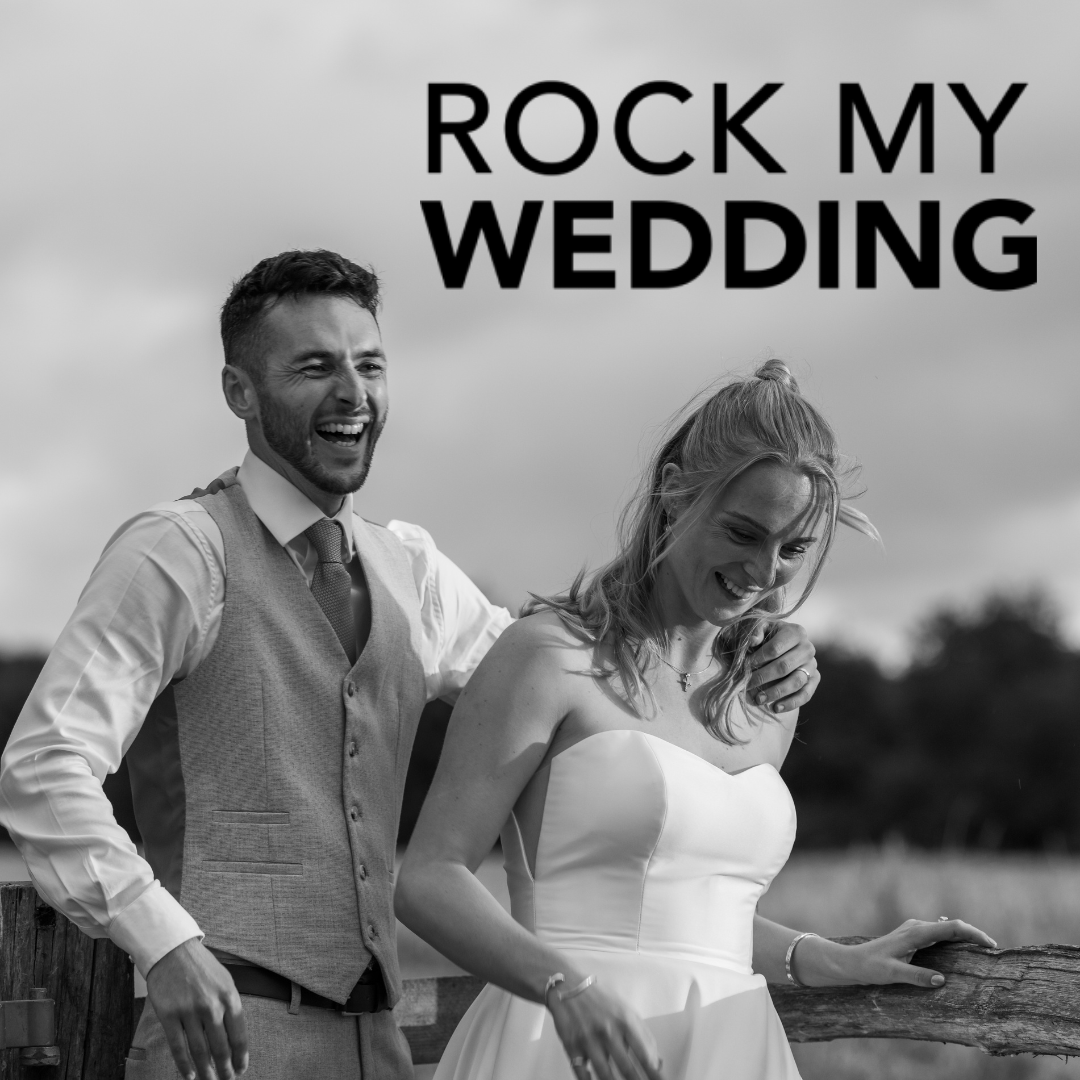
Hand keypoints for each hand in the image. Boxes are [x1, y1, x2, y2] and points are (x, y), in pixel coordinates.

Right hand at [145, 937, 247, 1079]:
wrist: (173, 950)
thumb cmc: (201, 967)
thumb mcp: (224, 980)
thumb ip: (230, 1006)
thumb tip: (234, 1037)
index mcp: (229, 995)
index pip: (239, 1033)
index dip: (241, 1055)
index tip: (241, 1069)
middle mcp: (211, 1005)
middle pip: (221, 1046)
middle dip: (225, 1068)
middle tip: (226, 1079)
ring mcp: (189, 1011)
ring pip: (200, 1050)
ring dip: (206, 1070)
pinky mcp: (169, 1015)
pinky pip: (178, 1046)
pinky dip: (184, 1064)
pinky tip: (190, 1075)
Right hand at [547, 978, 663, 1079]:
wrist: (567, 985)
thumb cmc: (598, 998)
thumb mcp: (626, 1010)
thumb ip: (643, 1035)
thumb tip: (656, 1061)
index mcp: (624, 1021)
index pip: (645, 1054)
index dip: (654, 1074)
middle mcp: (608, 1031)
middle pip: (628, 1069)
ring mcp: (589, 1040)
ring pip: (606, 1075)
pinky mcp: (572, 1046)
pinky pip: (582, 1073)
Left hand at [746, 621, 817, 712]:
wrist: (775, 646)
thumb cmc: (764, 636)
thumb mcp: (757, 627)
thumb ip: (755, 631)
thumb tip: (754, 640)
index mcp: (795, 632)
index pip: (775, 648)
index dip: (758, 659)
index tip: (744, 667)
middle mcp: (807, 647)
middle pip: (784, 666)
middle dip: (763, 677)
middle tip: (747, 685)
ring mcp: (812, 664)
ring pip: (796, 682)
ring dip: (775, 692)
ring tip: (759, 699)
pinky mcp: (814, 679)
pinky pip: (806, 694)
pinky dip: (791, 703)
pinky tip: (775, 708)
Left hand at [846, 918, 997, 987]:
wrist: (853, 961)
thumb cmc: (871, 967)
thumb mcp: (893, 974)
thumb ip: (916, 976)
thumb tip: (942, 980)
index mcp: (916, 932)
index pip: (952, 927)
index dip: (973, 933)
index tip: (990, 945)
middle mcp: (917, 927)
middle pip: (953, 926)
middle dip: (974, 935)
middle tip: (994, 951)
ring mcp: (915, 929)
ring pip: (947, 929)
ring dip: (965, 937)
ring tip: (983, 951)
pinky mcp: (914, 935)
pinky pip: (940, 935)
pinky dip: (954, 940)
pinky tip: (962, 949)